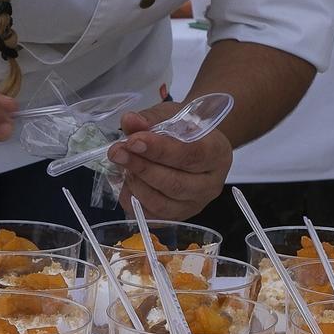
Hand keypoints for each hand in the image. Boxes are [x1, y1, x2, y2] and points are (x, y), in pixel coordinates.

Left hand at [107, 102, 232, 220]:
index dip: (159, 149)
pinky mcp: (178, 217)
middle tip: (117, 152)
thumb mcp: (170, 115)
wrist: (194, 147)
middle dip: (141, 167)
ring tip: (121, 164)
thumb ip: (150, 119)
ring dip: (135, 184)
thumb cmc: (184, 129)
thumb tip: (129, 120)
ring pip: (162, 204)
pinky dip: (133, 200)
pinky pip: (152, 216)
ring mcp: (195, 204)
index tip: (133, 141)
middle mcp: (211, 184)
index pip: (190, 155)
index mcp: (217, 153)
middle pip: (175, 183)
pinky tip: (126, 181)